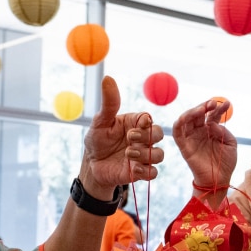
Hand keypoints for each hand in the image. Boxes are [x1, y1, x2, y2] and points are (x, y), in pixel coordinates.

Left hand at [80, 76, 164, 192]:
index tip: (137, 125)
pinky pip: (153, 173)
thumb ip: (109, 102)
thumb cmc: (97, 140)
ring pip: (159, 155)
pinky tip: (132, 169)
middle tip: (130, 139)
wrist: (91, 165)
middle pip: (159, 135)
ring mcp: (143, 155)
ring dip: (145, 155)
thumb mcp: (101, 121)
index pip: (149, 119)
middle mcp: (143, 138)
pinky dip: (146, 171)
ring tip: (127, 154)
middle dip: (147, 138)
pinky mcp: (141, 172)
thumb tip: (107, 77)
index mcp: (135, 123)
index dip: (146, 123)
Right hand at [173, 98, 237, 188]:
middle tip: (213, 103)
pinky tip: (187, 116)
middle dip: (205, 106)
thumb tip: (211, 124)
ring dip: (193, 111)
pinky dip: (179, 122)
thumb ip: (223, 131)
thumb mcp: (231, 144)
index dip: (219, 108)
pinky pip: (177, 132)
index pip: (212, 115)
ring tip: (203, 108)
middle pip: (198, 114)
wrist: (218, 180)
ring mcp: (191, 138)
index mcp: (211, 130)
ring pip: (187, 119)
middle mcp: (200, 131)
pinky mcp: (184, 146)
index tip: (228, 103)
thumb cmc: (225, 163)